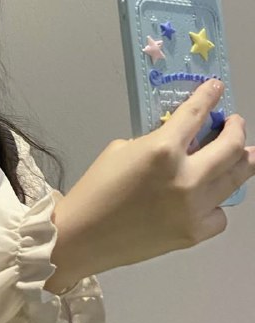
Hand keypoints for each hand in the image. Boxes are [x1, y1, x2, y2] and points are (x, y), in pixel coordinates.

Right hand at [47, 79, 254, 290]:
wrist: (84, 235)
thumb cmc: (95, 188)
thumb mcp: (122, 150)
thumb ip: (155, 142)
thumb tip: (179, 143)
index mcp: (163, 149)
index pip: (196, 114)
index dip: (209, 96)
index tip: (217, 87)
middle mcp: (186, 177)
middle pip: (230, 147)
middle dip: (236, 130)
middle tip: (236, 123)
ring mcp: (194, 208)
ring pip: (235, 180)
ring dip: (243, 162)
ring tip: (247, 154)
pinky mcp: (195, 233)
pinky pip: (220, 213)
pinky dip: (217, 202)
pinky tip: (209, 196)